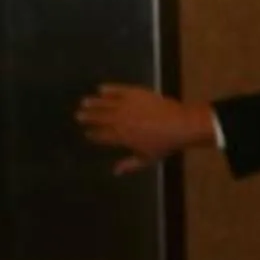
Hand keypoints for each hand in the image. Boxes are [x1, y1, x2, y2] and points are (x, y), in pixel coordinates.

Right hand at [76, 84, 217, 174]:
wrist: (180, 124)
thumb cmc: (164, 144)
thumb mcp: (146, 159)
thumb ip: (129, 165)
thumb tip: (115, 172)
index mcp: (121, 137)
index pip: (102, 136)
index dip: (93, 135)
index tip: (87, 133)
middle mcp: (120, 120)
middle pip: (99, 118)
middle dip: (88, 117)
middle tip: (78, 115)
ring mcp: (126, 105)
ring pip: (105, 103)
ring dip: (94, 103)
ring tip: (84, 102)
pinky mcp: (135, 92)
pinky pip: (118, 89)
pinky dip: (109, 89)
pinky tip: (100, 88)